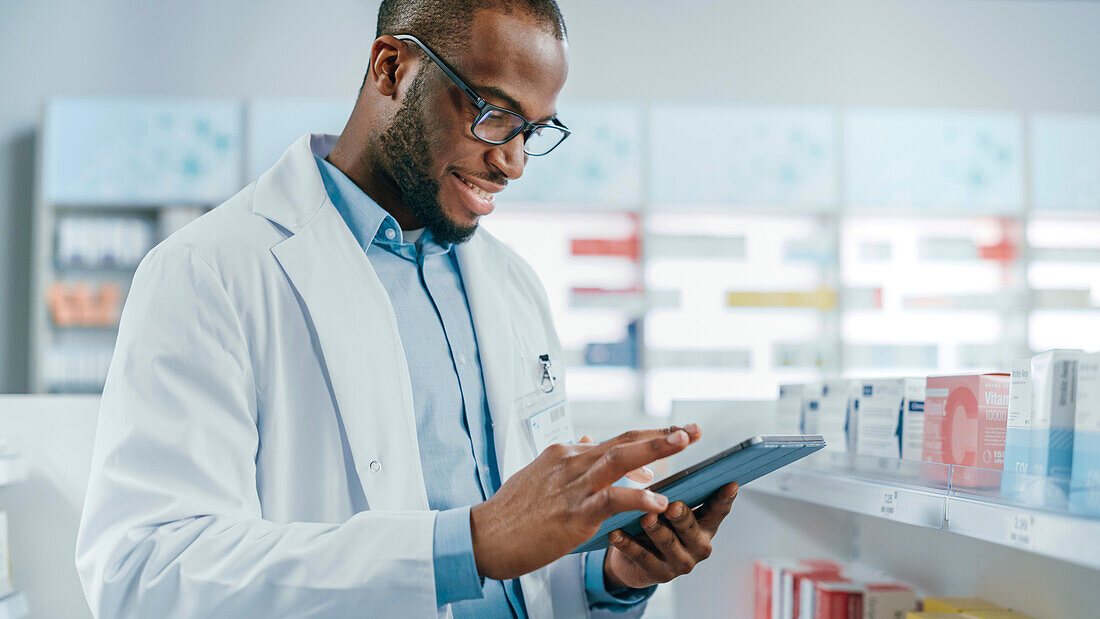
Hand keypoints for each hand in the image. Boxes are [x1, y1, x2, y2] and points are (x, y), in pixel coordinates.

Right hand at [470, 425, 701, 580]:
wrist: (485, 535)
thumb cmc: (512, 512)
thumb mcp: (540, 476)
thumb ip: (567, 460)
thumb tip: (586, 439)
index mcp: (566, 454)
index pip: (615, 441)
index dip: (647, 439)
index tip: (673, 436)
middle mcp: (571, 462)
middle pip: (624, 441)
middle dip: (662, 436)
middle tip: (692, 430)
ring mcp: (573, 486)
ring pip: (620, 459)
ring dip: (655, 450)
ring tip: (684, 445)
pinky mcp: (573, 512)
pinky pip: (612, 499)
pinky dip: (638, 496)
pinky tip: (660, 500)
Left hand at [602, 481, 738, 589]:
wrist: (634, 558)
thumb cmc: (657, 521)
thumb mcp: (669, 507)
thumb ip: (678, 490)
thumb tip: (674, 452)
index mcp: (706, 524)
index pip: (718, 509)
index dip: (724, 498)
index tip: (730, 484)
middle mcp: (699, 545)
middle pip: (691, 527)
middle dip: (682, 516)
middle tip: (672, 505)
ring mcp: (680, 562)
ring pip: (667, 543)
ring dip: (656, 530)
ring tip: (645, 518)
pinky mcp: (658, 574)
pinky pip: (641, 557)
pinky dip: (628, 544)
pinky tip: (616, 534)